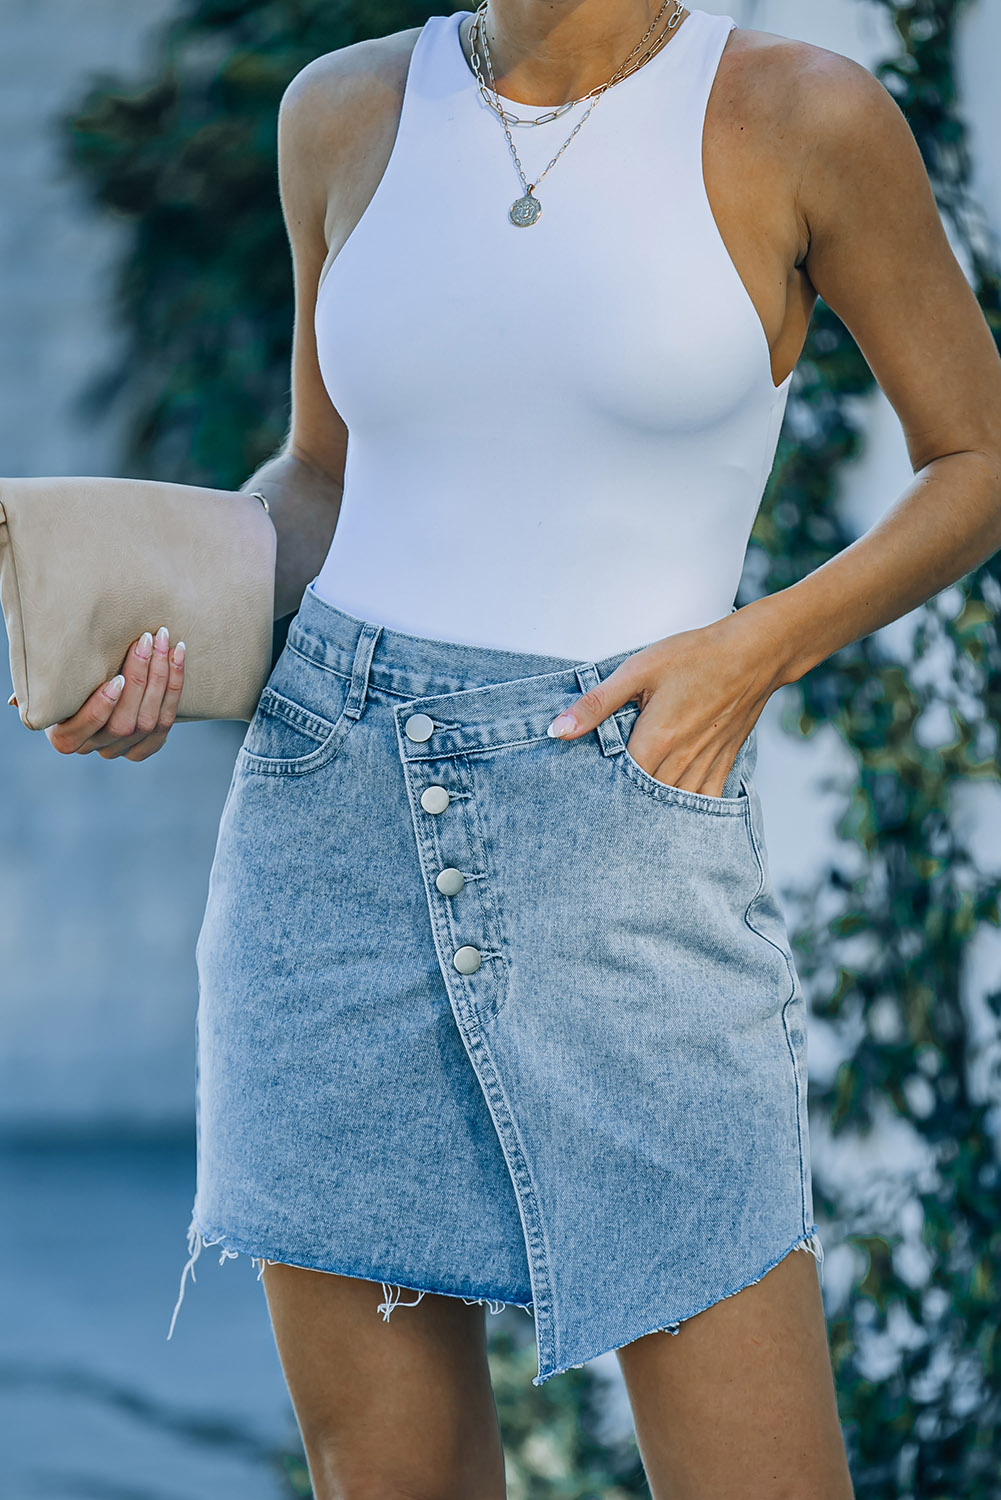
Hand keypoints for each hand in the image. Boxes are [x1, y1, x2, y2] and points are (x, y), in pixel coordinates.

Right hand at [9, 626, 186, 761]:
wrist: (101, 689)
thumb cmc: (68, 679)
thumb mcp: (51, 683)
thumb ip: (39, 687)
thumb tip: (16, 699)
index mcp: (65, 739)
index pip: (85, 730)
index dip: (102, 708)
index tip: (115, 680)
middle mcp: (96, 749)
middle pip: (125, 723)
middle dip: (139, 678)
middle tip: (147, 639)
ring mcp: (126, 750)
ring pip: (151, 720)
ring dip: (162, 677)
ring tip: (164, 639)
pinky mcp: (150, 745)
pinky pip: (168, 719)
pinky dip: (175, 686)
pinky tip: (177, 655)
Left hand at [545, 607, 783, 797]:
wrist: (754, 653)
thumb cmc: (695, 656)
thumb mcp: (638, 670)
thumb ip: (597, 703)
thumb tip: (558, 730)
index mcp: (656, 740)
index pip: (618, 784)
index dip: (600, 792)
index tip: (584, 797)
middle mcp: (681, 761)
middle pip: (645, 801)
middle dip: (624, 806)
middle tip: (601, 815)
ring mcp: (705, 765)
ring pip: (674, 806)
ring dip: (654, 812)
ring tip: (631, 819)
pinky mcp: (724, 764)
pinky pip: (705, 802)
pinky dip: (688, 812)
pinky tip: (673, 816)